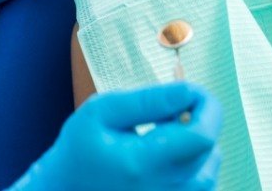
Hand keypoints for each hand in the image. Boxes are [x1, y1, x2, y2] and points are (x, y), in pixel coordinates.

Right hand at [10, 83, 222, 190]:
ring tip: (169, 131)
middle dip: (202, 120)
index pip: (201, 136)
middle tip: (173, 108)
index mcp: (143, 163)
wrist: (61, 189)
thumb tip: (189, 91)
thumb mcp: (104, 111)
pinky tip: (170, 154)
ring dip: (201, 145)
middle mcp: (161, 190)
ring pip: (209, 173)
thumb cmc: (79, 147)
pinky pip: (199, 188)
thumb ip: (148, 101)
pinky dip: (196, 167)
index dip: (208, 107)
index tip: (192, 91)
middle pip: (209, 152)